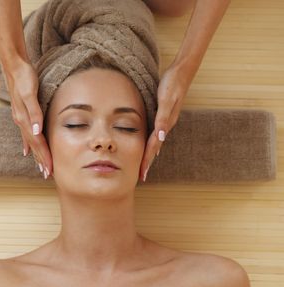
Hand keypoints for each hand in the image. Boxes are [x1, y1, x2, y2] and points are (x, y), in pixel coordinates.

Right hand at [4, 57, 52, 178]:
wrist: (13, 65)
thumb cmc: (24, 77)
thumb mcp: (30, 92)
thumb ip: (34, 111)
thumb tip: (36, 130)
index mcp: (24, 118)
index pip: (37, 142)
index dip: (44, 156)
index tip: (49, 169)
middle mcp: (21, 121)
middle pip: (33, 145)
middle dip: (40, 160)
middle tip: (48, 175)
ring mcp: (20, 118)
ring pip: (30, 141)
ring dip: (36, 155)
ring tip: (40, 167)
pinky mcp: (21, 113)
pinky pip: (25, 134)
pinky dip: (28, 144)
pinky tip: (27, 151)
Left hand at [140, 64, 191, 181]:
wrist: (181, 71)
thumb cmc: (172, 84)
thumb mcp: (167, 100)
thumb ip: (163, 118)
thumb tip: (161, 137)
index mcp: (165, 123)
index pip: (153, 146)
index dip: (147, 160)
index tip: (142, 174)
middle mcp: (166, 124)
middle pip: (155, 148)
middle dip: (148, 162)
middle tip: (142, 176)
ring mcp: (165, 120)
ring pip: (155, 142)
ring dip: (150, 154)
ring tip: (144, 166)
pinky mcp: (163, 114)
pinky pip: (156, 133)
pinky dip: (152, 143)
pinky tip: (151, 145)